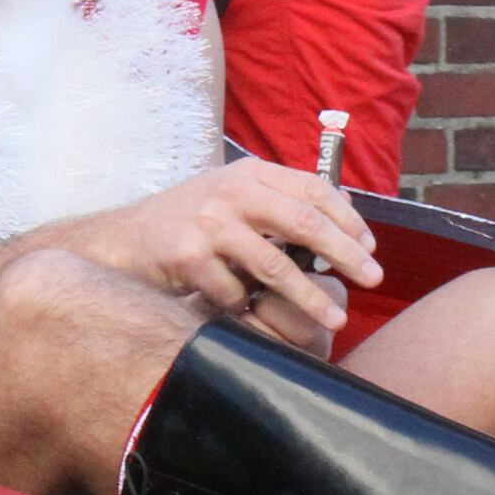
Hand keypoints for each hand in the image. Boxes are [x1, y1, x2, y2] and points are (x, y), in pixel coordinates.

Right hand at [79, 158, 380, 346]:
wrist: (122, 240)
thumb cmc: (186, 221)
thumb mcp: (231, 195)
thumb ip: (278, 198)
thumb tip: (344, 203)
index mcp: (250, 173)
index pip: (314, 189)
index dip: (348, 218)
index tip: (370, 247)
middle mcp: (231, 191)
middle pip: (304, 222)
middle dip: (345, 253)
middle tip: (373, 279)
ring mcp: (208, 223)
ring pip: (275, 266)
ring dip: (309, 298)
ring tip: (334, 321)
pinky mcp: (188, 256)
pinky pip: (234, 292)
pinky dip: (246, 308)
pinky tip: (247, 315)